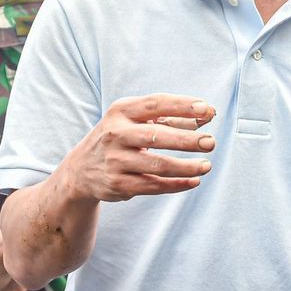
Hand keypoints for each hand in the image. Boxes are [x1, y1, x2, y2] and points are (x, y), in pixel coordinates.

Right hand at [64, 94, 215, 201]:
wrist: (80, 170)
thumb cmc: (118, 138)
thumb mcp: (134, 121)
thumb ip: (169, 118)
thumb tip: (207, 114)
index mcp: (121, 111)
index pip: (156, 104)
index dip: (183, 106)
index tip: (208, 110)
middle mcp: (115, 134)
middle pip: (157, 136)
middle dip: (187, 140)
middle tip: (211, 142)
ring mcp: (115, 160)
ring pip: (158, 165)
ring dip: (186, 167)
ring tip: (206, 166)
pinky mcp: (118, 184)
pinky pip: (153, 185)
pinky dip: (176, 184)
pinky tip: (194, 181)